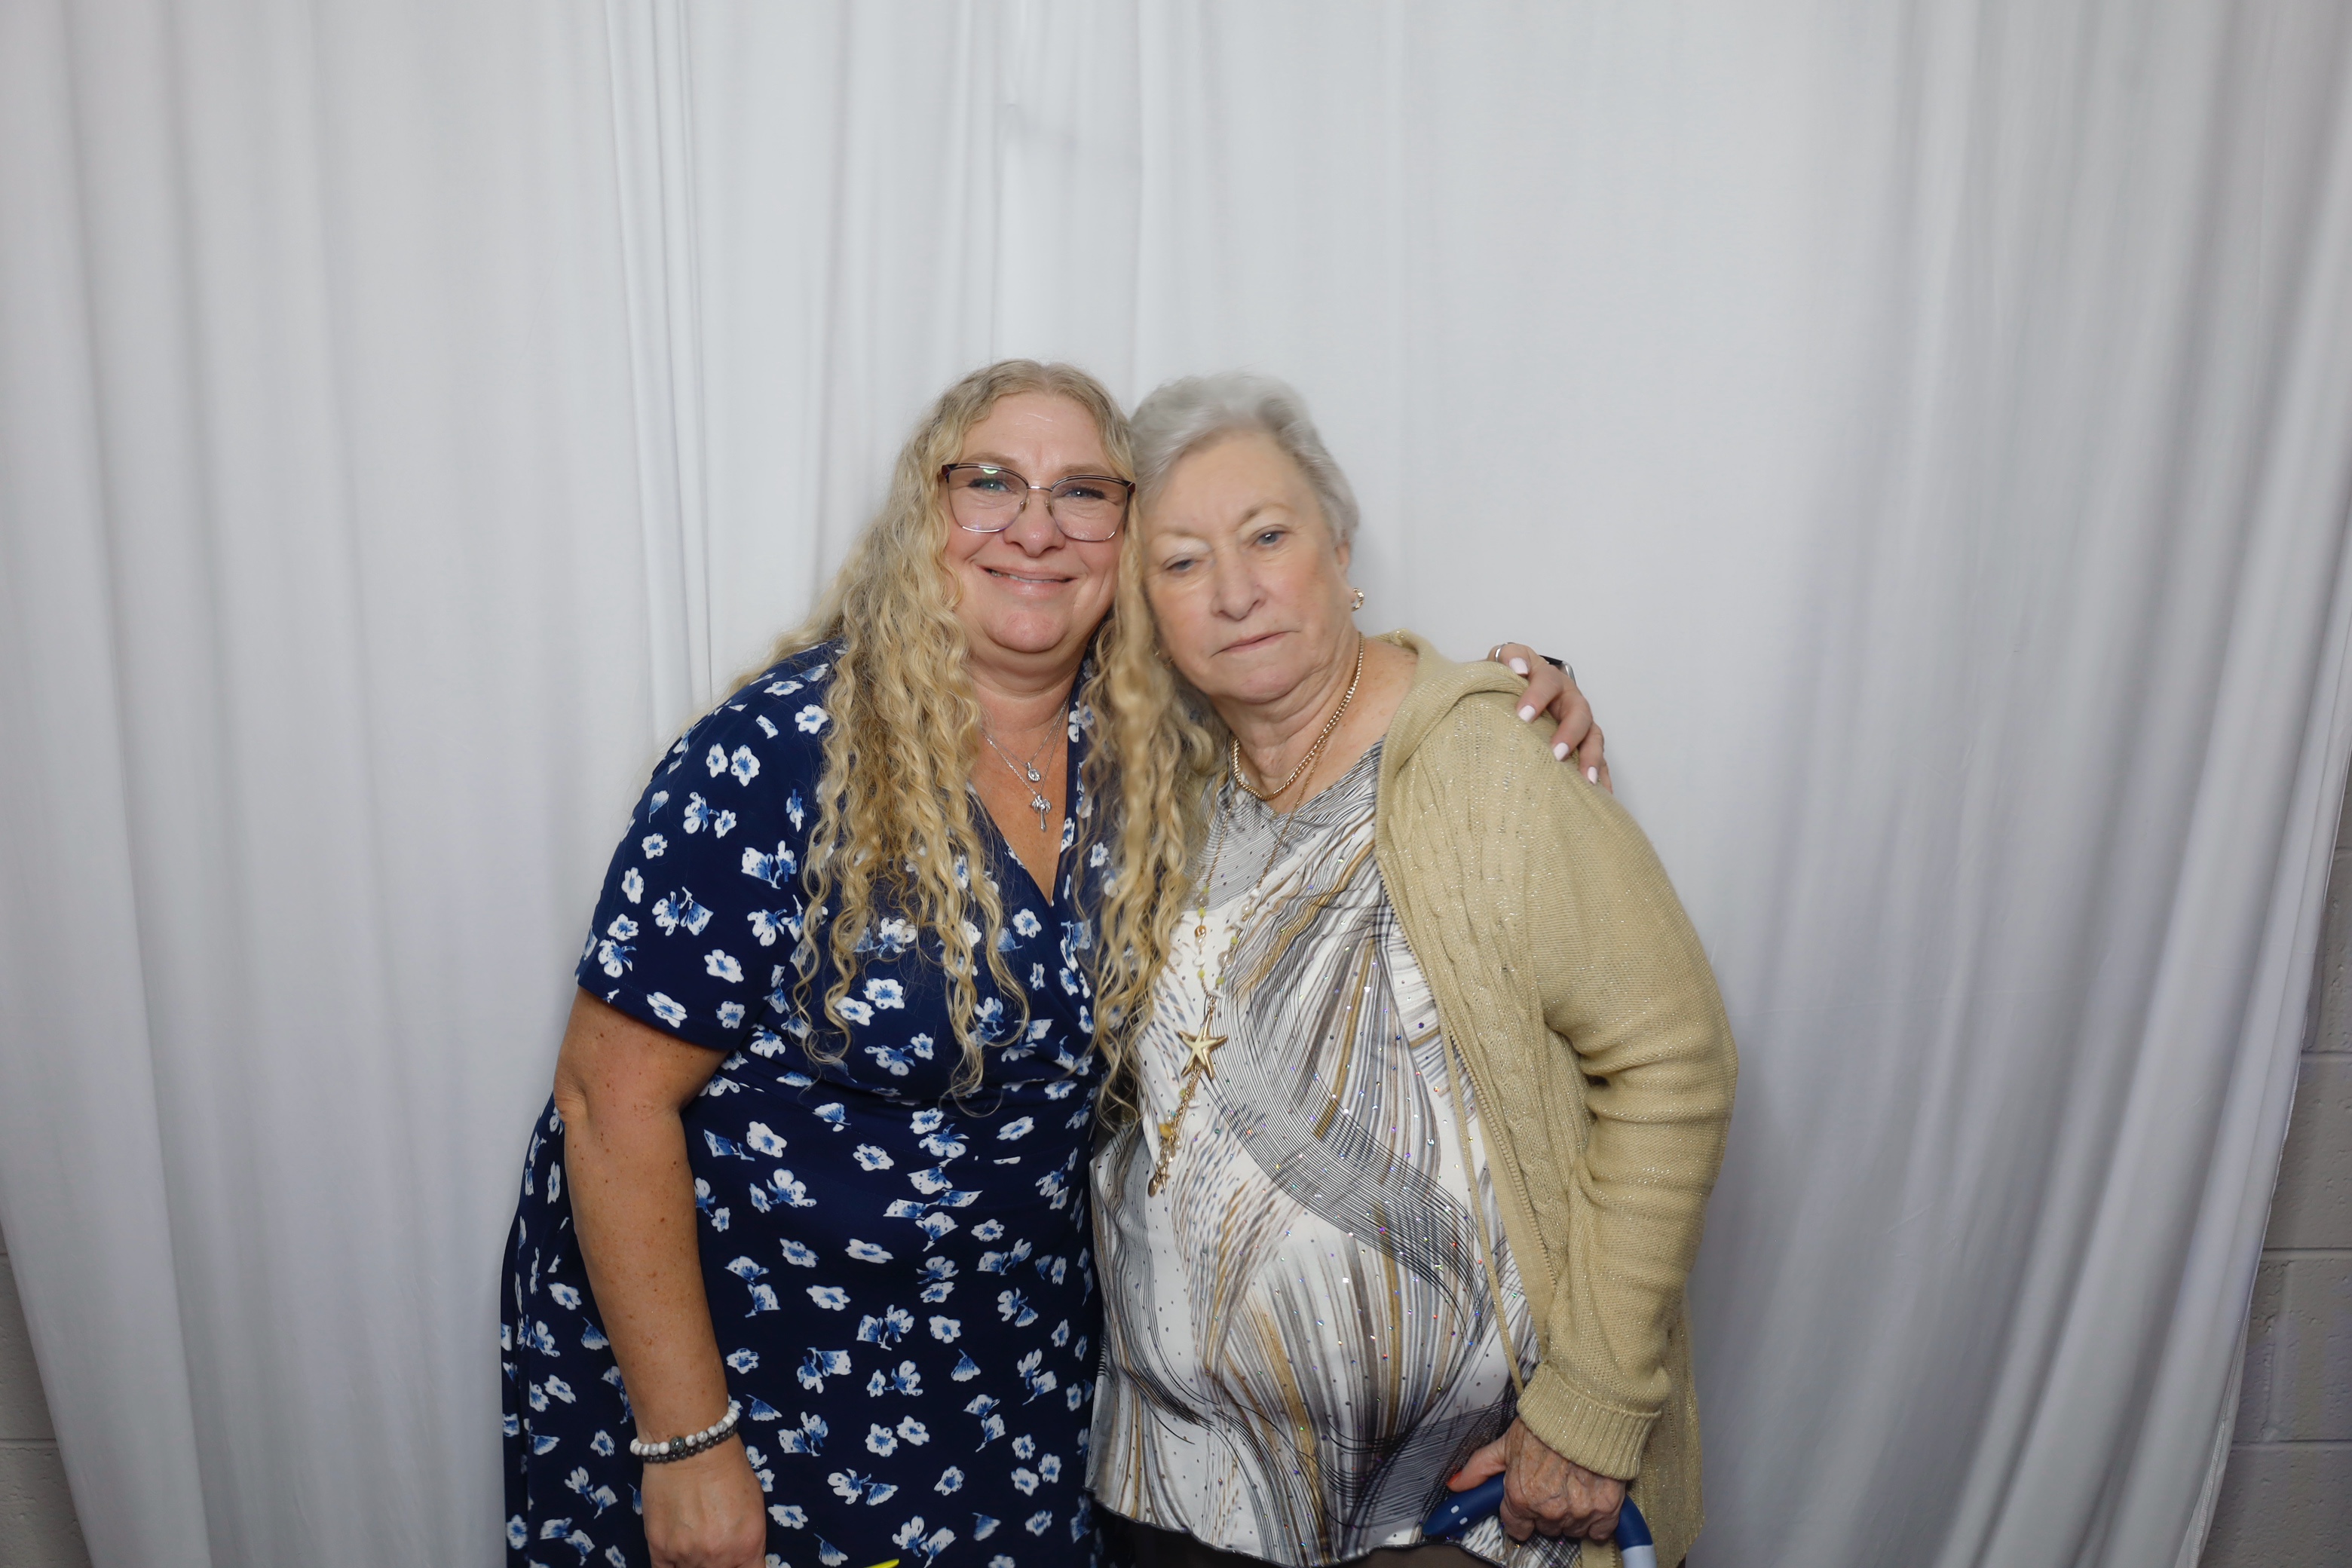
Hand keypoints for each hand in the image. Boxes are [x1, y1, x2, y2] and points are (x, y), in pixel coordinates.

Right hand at [642, 1437, 767, 1567]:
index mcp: (748, 1545)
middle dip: (718, 1563)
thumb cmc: (728, 1468)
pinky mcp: (660, 1549)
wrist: (692, 1446)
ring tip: (694, 1536)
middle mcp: (720, 1557)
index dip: (741, 1567)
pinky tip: (676, 1550)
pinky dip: (672, 1565)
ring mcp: (688, 1555)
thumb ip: (747, 1540)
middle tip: (710, 1541)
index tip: (734, 1560)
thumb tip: (740, 1558)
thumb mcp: (754, 1506)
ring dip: (694, 1561)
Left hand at [1447, 1418, 1626, 1542]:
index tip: (1527, 1501)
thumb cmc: (1548, 1423)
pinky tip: (1590, 1496)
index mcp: (1521, 1497)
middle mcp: (1548, 1511)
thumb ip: (1480, 1468)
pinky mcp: (1605, 1511)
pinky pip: (1598, 1531)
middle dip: (1546, 1511)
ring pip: (1571, 1530)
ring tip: (1572, 1485)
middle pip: (1545, 1528)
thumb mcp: (1506, 1443)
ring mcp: (1578, 1513)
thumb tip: (1456, 1484)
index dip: (1521, 1513)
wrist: (1588, 1410)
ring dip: (1571, 1514)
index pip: (1516, 1528)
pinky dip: (1596, 1519)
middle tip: (1552, 1485)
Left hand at [1488, 643, 1610, 791]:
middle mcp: (1569, 699)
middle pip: (1579, 712)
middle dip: (1570, 733)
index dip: (1537, 696)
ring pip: (1593, 737)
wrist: (1515, 690)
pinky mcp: (1583, 743)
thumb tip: (1517, 668)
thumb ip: (1507, 658)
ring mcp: (1579, 722)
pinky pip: (1599, 760)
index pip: (1546, 682)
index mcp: (1549, 678)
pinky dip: (1602, 777)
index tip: (1523, 715)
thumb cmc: (1509, 680)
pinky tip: (1601, 795)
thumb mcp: (1502, 663)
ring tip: (1586, 780)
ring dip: (1591, 757)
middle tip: (1555, 752)